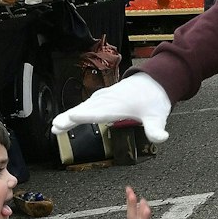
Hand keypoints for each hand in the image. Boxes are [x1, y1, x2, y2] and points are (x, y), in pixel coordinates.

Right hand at [52, 73, 171, 142]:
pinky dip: (76, 111)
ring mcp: (105, 97)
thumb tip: (161, 138)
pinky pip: (86, 105)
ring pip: (84, 106)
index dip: (86, 115)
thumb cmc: (155, 98)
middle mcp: (109, 100)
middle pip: (86, 109)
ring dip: (69, 115)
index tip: (72, 117)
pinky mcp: (104, 98)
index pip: (100, 111)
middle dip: (70, 117)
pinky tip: (68, 117)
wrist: (155, 81)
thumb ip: (156, 129)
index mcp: (120, 104)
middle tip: (55, 126)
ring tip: (56, 125)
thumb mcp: (158, 116)